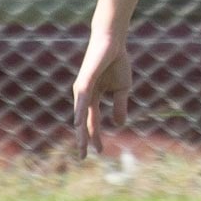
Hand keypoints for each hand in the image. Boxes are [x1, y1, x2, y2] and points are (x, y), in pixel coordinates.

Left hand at [72, 29, 131, 158]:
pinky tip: (79, 124)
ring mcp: (82, 90)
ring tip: (81, 146)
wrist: (113, 43)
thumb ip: (119, 106)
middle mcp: (84, 97)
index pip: (93, 122)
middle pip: (83, 123)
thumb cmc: (116, 62)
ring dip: (80, 132)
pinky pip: (82, 101)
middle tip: (82, 157)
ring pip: (80, 115)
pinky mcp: (84, 82)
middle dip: (83, 140)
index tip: (100, 152)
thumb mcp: (122, 89)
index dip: (96, 137)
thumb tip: (119, 125)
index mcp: (93, 98)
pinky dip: (80, 113)